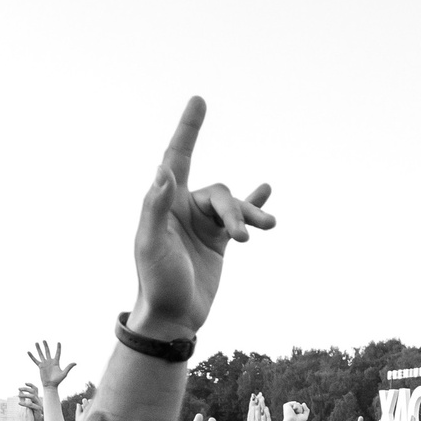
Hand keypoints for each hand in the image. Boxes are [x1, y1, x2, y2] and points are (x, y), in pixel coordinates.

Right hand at [28, 339, 75, 390]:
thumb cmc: (58, 380)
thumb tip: (75, 363)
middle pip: (48, 352)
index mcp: (56, 362)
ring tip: (37, 342)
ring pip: (41, 354)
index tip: (58, 342)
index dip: (58, 348)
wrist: (50, 385)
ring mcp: (44, 364)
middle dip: (46, 346)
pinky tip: (28, 352)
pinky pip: (35, 360)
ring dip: (39, 348)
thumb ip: (69, 367)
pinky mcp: (40, 366)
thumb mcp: (64, 373)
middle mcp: (50, 362)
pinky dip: (32, 356)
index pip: (57, 353)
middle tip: (44, 340)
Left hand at [127, 97, 274, 340]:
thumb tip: (163, 171)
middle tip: (242, 239)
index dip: (188, 130)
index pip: (176, 157)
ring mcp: (202, 225)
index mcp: (165, 203)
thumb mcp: (150, 244)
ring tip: (269, 228)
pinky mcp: (218, 243)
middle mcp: (183, 209)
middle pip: (219, 194)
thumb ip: (156, 207)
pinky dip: (254, 205)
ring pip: (234, 208)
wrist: (172, 318)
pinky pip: (240, 217)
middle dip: (235, 212)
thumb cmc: (156, 282)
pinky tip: (266, 191)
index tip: (199, 101)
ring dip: (251, 217)